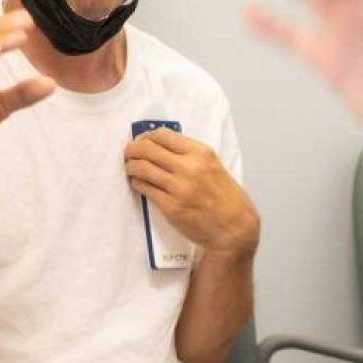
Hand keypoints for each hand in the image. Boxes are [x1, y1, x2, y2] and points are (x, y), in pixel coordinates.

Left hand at [124, 129, 259, 256]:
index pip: (162, 135)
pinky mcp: (170, 207)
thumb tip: (160, 146)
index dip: (146, 136)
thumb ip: (190, 154)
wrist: (233, 227)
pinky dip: (137, 183)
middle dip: (132, 149)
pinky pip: (144, 188)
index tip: (141, 141)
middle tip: (129, 154)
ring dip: (131, 166)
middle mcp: (189, 167)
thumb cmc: (225, 197)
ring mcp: (178, 188)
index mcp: (201, 153)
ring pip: (141, 168)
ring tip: (130, 168)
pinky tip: (138, 182)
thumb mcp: (213, 165)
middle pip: (147, 149)